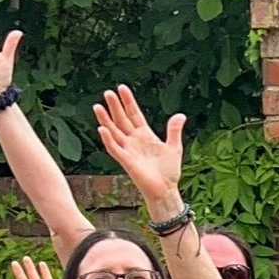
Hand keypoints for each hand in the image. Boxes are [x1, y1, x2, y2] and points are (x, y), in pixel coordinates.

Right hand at [90, 85, 185, 213]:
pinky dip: (108, 139)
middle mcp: (134, 141)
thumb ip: (174, 130)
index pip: (134, 114)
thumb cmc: (169, 171)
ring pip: (114, 132)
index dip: (128, 102)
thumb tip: (180, 115)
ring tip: (98, 106)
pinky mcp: (126, 161)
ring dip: (105, 120)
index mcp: (145, 135)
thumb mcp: (174, 147)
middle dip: (115, 106)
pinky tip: (102, 129)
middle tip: (108, 92)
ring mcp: (128, 150)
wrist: (166, 190)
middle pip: (121, 120)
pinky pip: (114, 149)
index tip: (122, 88)